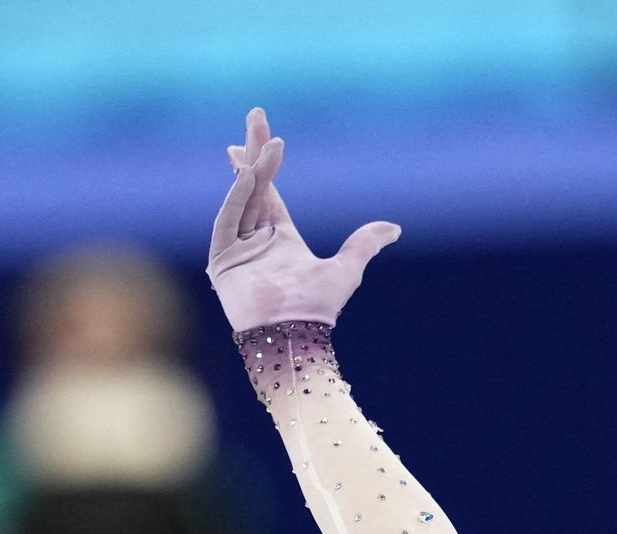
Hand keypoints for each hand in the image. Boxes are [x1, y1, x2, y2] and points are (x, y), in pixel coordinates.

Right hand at [205, 106, 401, 331]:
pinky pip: (227, 222)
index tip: (265, 136)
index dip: (266, 164)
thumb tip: (395, 227)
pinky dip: (237, 197)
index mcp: (280, 239)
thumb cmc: (318, 309)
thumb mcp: (346, 270)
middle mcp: (255, 239)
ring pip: (241, 197)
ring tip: (262, 142)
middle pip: (252, 184)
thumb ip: (364, 244)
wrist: (294, 336)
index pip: (269, 192)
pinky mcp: (222, 261)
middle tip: (256, 114)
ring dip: (251, 170)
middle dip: (253, 150)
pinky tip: (249, 175)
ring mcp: (236, 249)